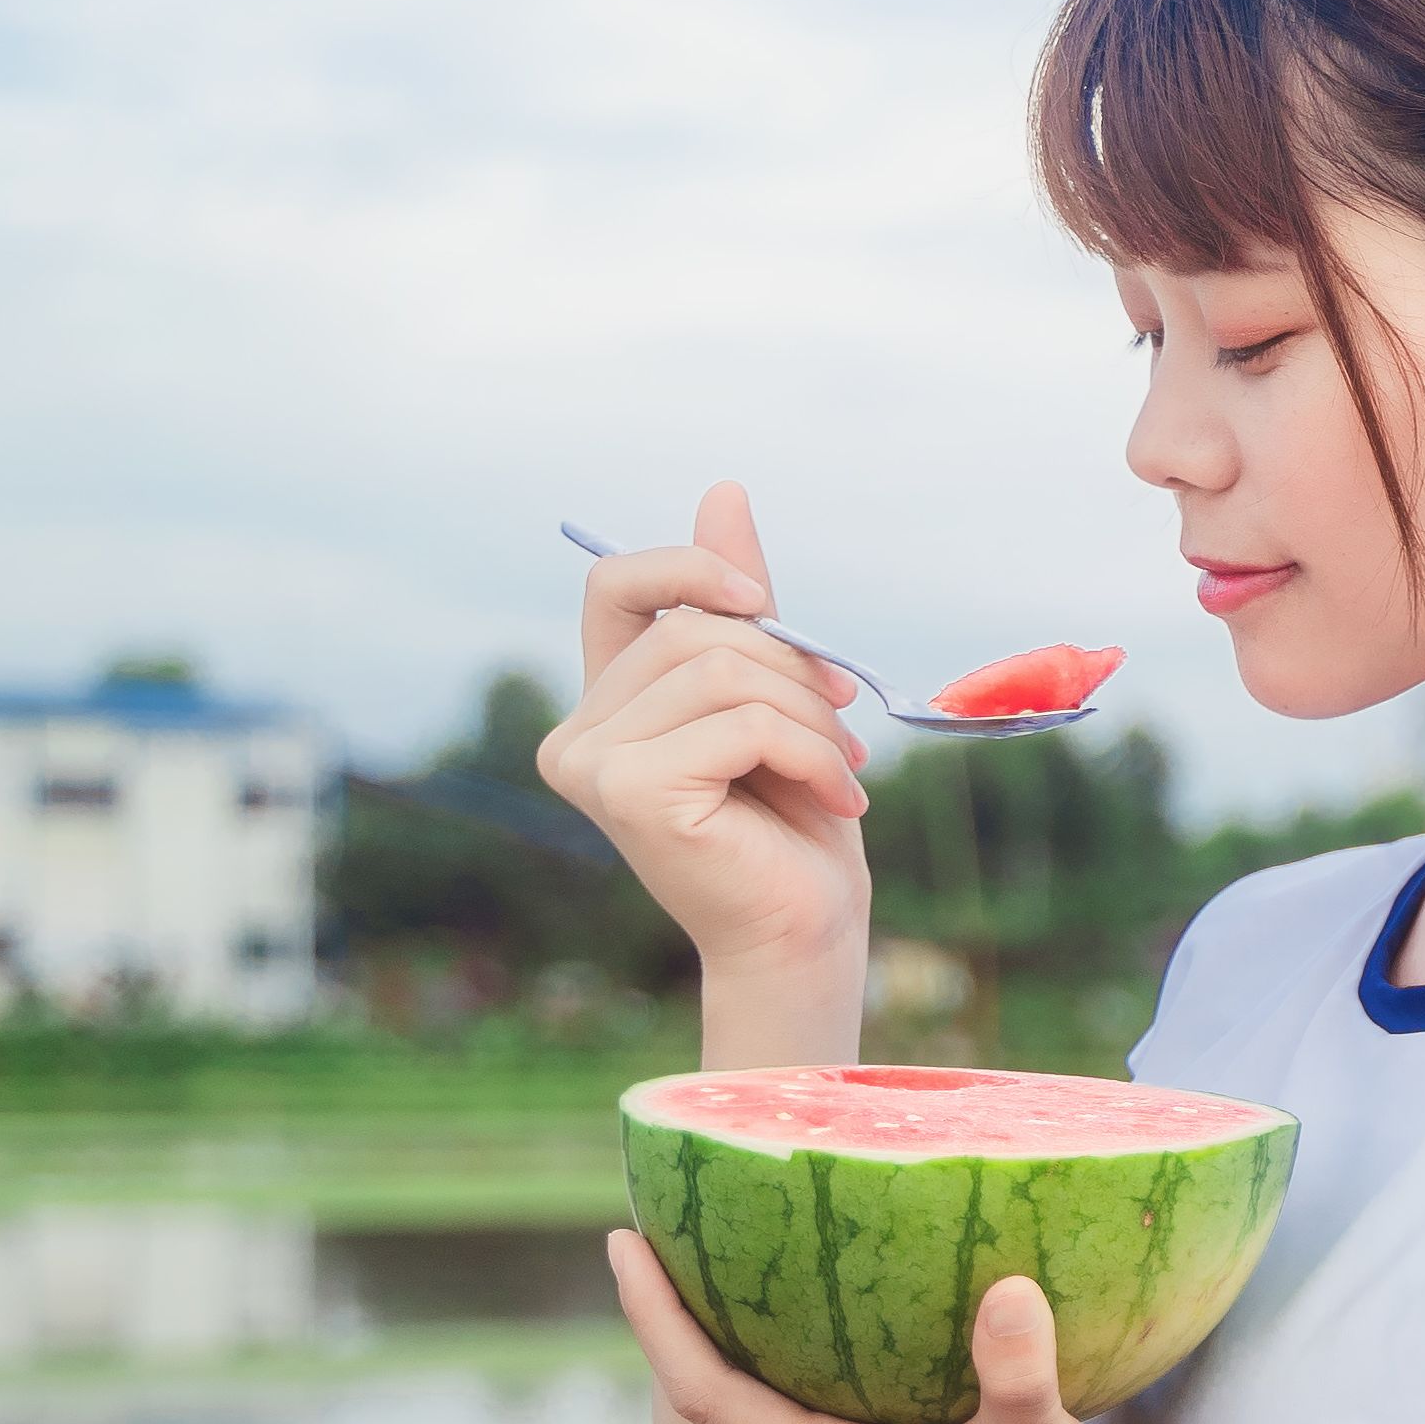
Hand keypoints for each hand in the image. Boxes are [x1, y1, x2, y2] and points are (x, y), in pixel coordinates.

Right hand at [537, 481, 871, 996]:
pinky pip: (741, 722)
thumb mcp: (776, 696)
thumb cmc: (795, 824)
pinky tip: (838, 799)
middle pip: (696, 633)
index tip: (764, 597)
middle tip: (845, 729)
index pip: (615, 586)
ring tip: (843, 772)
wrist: (807, 932)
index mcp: (608, 704)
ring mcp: (592, 764)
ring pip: (724, 671)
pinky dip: (810, 752)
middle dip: (794, 670)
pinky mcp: (628, 792)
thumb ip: (741, 608)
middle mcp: (579, 732)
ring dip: (811, 719)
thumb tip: (724, 491)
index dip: (690, 569)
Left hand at [608, 1238, 1176, 1423]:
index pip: (706, 1396)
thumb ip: (1016, 1373)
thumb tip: (1004, 1285)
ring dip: (745, 1355)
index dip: (654, 1318)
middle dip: (686, 1322)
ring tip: (748, 1273)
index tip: (621, 1242)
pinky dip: (811, 1383)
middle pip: (720, 1404)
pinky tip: (860, 1351)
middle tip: (673, 1233)